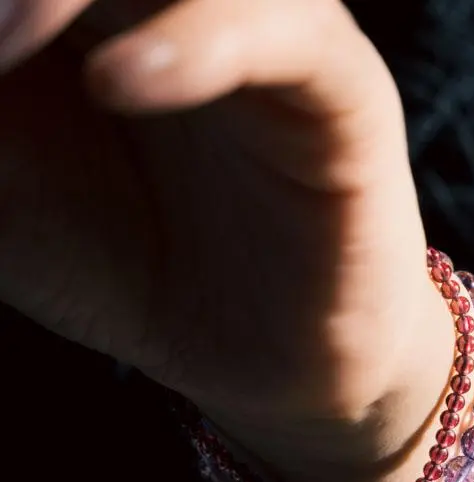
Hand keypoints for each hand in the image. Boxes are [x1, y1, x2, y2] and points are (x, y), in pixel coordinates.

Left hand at [0, 0, 453, 481]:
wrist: (264, 359)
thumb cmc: (136, 276)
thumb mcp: (9, 199)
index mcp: (101, 13)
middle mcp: (181, 4)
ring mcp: (268, 33)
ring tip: (6, 43)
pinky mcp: (345, 88)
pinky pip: (291, 29)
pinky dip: (200, 35)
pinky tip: (120, 84)